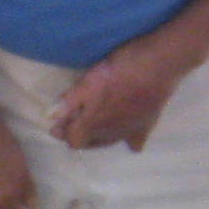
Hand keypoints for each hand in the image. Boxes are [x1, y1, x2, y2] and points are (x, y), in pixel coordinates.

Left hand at [44, 43, 181, 151]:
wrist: (158, 64)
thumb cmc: (121, 69)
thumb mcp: (90, 81)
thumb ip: (70, 102)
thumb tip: (50, 118)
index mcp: (94, 122)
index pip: (73, 140)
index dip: (63, 133)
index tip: (56, 125)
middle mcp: (111, 132)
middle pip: (90, 143)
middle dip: (77, 136)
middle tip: (71, 125)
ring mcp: (130, 130)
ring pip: (109, 142)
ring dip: (97, 138)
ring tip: (92, 129)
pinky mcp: (147, 124)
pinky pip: (135, 142)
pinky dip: (128, 141)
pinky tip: (127, 138)